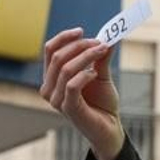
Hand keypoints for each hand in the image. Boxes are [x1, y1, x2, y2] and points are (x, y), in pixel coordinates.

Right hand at [39, 27, 124, 159]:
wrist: (110, 127)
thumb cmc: (102, 103)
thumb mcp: (101, 74)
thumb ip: (100, 57)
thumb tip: (107, 37)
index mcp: (52, 78)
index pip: (49, 51)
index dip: (64, 38)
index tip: (82, 31)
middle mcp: (49, 89)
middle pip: (57, 56)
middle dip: (80, 46)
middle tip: (101, 44)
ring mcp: (56, 100)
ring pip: (66, 68)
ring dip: (87, 56)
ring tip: (103, 53)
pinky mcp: (68, 109)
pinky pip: (71, 85)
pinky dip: (85, 75)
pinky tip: (96, 74)